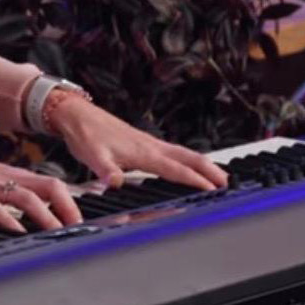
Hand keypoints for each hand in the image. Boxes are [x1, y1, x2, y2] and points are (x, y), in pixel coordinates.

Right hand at [0, 144, 82, 231]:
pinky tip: (21, 234)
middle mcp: (5, 177)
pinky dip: (13, 223)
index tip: (80, 219)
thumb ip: (2, 200)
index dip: (70, 201)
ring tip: (60, 234)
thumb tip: (19, 220)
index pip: (50, 183)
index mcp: (10, 174)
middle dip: (69, 207)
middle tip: (79, 227)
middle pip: (50, 185)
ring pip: (30, 197)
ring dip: (48, 217)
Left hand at [42, 91, 228, 191]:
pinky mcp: (144, 142)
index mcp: (144, 152)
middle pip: (188, 158)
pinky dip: (188, 159)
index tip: (214, 189)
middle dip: (210, 170)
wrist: (76, 115)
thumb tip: (113, 183)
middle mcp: (151, 146)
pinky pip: (174, 152)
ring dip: (202, 164)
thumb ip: (105, 171)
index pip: (176, 169)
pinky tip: (187, 164)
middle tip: (228, 183)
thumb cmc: (85, 134)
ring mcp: (149, 143)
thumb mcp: (92, 156)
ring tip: (218, 175)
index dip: (196, 180)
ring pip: (184, 153)